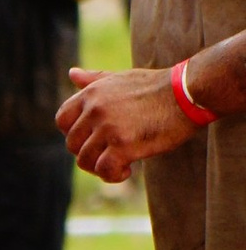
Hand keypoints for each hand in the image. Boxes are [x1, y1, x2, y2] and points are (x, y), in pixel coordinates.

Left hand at [58, 63, 197, 182]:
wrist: (188, 92)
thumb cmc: (157, 87)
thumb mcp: (121, 78)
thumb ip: (94, 81)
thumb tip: (72, 73)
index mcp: (92, 93)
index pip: (61, 120)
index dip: (73, 134)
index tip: (92, 139)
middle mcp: (95, 109)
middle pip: (72, 144)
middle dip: (88, 154)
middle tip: (109, 154)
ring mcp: (108, 127)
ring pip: (84, 160)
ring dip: (100, 167)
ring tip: (120, 163)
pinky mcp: (123, 145)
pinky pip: (104, 170)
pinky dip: (113, 176)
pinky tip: (128, 171)